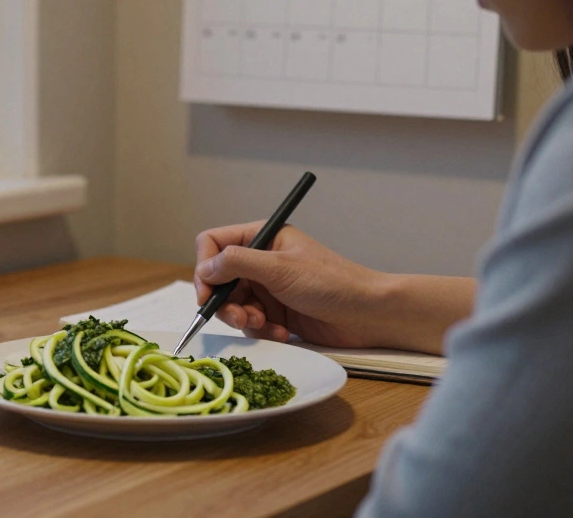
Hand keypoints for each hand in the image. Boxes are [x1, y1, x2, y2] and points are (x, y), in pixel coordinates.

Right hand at [193, 222, 392, 347]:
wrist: (368, 315)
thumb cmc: (331, 282)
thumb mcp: (280, 268)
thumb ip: (238, 263)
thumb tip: (205, 268)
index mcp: (261, 238)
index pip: (214, 244)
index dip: (205, 267)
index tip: (208, 293)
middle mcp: (260, 261)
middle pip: (219, 280)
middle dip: (225, 302)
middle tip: (240, 318)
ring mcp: (268, 288)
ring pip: (232, 305)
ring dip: (244, 320)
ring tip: (264, 326)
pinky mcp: (276, 314)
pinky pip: (251, 324)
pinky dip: (262, 331)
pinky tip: (282, 334)